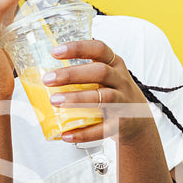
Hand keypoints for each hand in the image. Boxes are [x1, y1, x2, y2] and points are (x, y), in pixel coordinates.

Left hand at [40, 39, 157, 144]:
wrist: (138, 121)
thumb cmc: (114, 94)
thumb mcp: (106, 77)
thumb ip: (83, 73)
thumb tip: (45, 76)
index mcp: (115, 65)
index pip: (99, 49)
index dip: (78, 48)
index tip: (55, 52)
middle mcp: (121, 81)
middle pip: (100, 72)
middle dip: (72, 75)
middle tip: (48, 80)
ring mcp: (123, 102)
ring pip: (103, 98)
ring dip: (77, 99)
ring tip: (55, 101)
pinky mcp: (121, 124)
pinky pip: (102, 129)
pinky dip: (84, 133)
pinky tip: (66, 134)